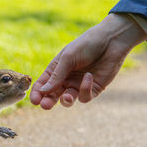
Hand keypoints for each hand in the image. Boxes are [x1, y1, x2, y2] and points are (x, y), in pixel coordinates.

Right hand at [30, 14, 146, 109]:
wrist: (112, 41)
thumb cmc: (87, 44)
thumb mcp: (68, 58)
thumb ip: (57, 76)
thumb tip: (43, 91)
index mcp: (56, 69)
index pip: (43, 84)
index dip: (37, 93)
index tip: (35, 100)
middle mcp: (66, 79)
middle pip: (53, 95)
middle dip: (48, 101)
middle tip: (45, 105)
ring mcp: (79, 85)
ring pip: (68, 100)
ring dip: (66, 100)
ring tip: (67, 97)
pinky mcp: (93, 89)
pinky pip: (85, 96)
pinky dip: (85, 89)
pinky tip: (89, 77)